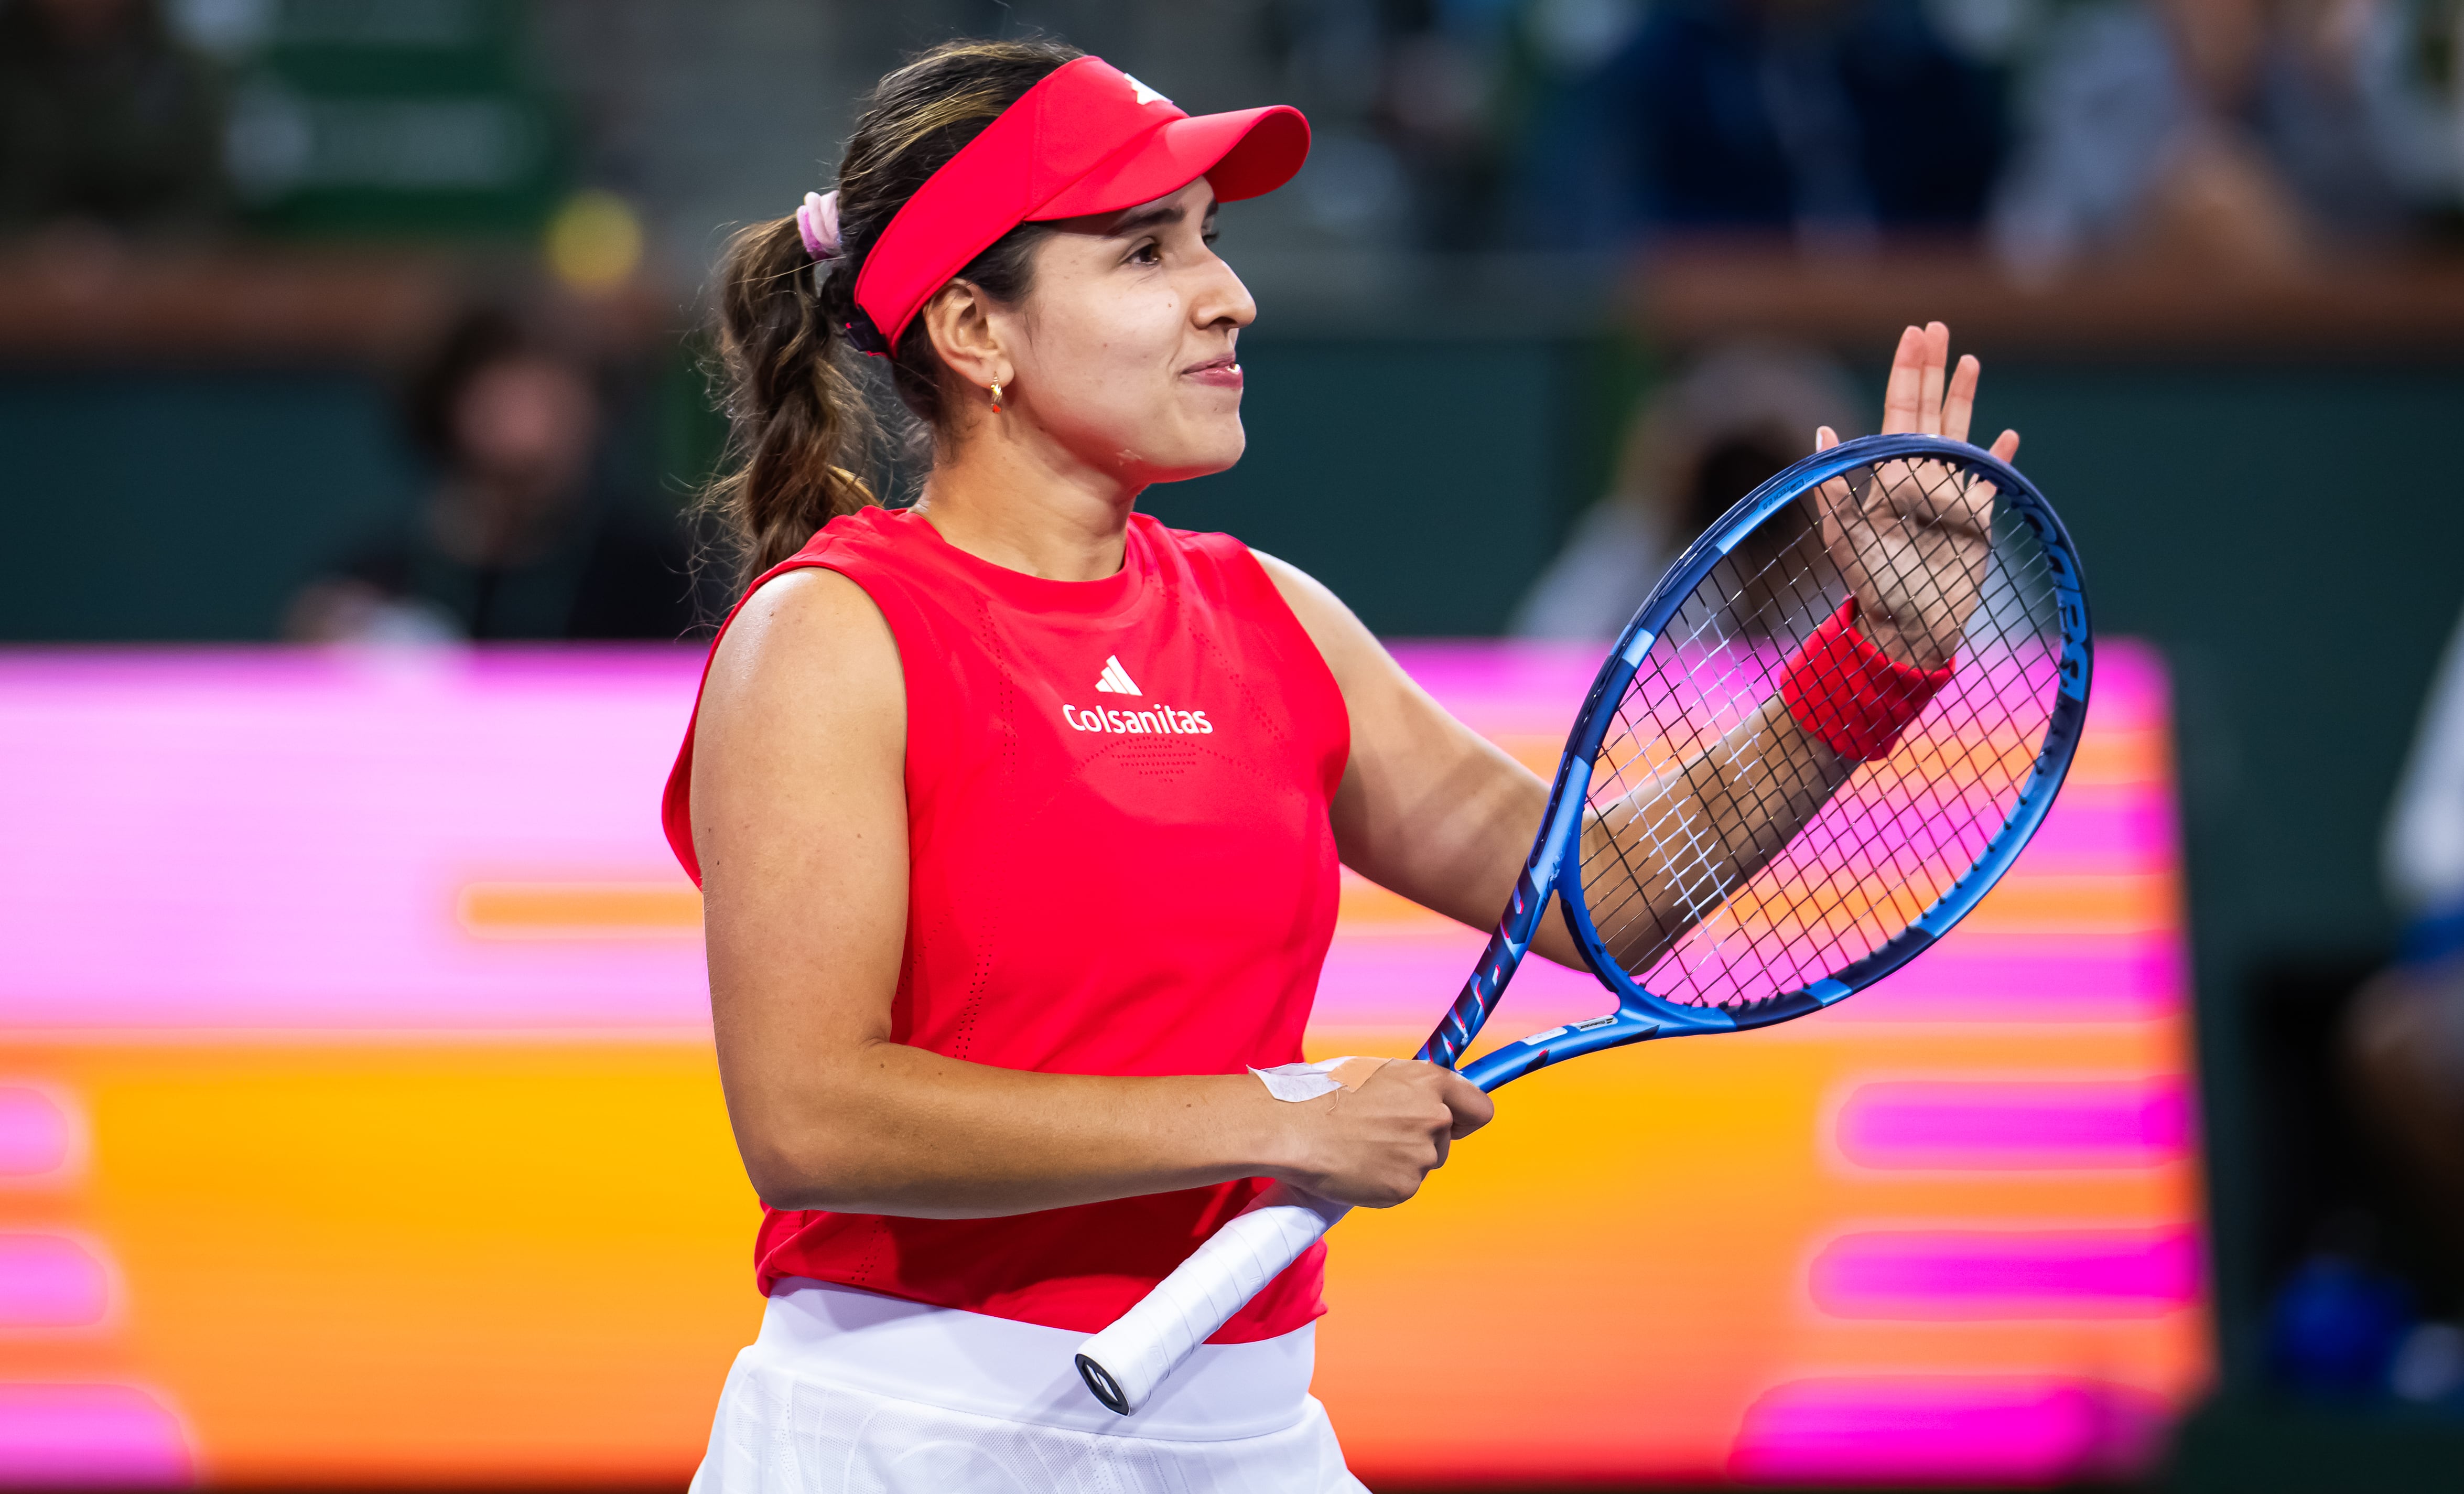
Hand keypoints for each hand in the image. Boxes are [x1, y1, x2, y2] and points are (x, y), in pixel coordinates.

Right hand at [1277, 1060, 1492, 1207]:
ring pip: (1421, 1164)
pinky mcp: (1403, 1187)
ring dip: (1398, 1161)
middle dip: (1419, 1140)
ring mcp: (1420, 1155)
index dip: (1466, 1117)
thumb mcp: (1373, 1072)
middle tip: (1378, 1134)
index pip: (1479, 1108)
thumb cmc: (1321, 1093)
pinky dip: (1382, 1182)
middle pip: (1445, 1139)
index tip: (1454, 1123)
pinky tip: (1354, 1168)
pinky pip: (1401, 1187)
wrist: (1290, 1126)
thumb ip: (1408, 1087)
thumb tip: (1423, 1098)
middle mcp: (1434, 1117)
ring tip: (1358, 1148)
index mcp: (1429, 1082)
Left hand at [1813, 322, 2017, 670]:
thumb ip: (1834, 487)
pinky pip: (1990, 478)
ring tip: (1970, 359)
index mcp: (1889, 475)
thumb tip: (1823, 431)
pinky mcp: (1976, 518)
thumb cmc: (1873, 586)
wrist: (1909, 627)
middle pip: (1928, 410)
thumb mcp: (1845, 537)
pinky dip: (1999, 456)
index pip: (1900, 411)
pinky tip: (2008, 433)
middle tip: (1935, 327)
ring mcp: (1950, 494)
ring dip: (1964, 398)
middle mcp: (1919, 477)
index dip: (1908, 372)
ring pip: (1960, 433)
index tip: (1913, 334)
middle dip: (1932, 369)